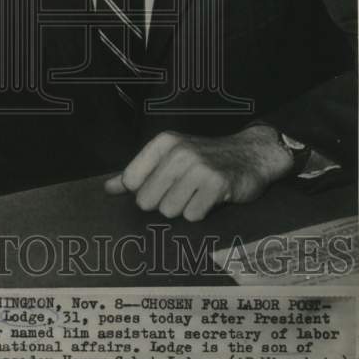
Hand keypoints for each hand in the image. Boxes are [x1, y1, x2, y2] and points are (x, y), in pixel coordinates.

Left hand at [104, 125, 294, 221]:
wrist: (251, 154)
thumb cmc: (205, 159)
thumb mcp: (169, 157)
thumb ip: (136, 173)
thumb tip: (107, 188)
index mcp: (163, 143)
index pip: (130, 182)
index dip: (144, 190)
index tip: (161, 184)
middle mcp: (178, 151)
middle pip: (147, 201)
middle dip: (163, 202)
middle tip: (183, 191)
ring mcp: (198, 167)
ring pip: (169, 210)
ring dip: (183, 208)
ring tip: (197, 193)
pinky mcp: (217, 184)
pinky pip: (192, 215)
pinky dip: (200, 212)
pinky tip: (210, 198)